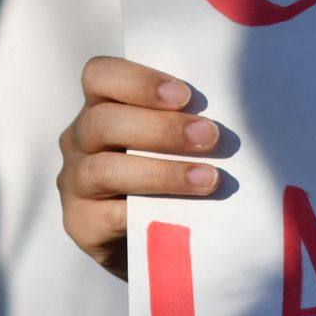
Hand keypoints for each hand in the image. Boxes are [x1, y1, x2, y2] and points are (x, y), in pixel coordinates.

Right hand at [57, 55, 227, 278]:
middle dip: (161, 129)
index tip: (185, 95)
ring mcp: (75, 182)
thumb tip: (240, 111)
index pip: (100, 75)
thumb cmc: (169, 172)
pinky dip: (149, 210)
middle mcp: (80, 139)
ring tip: (208, 178)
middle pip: (103, 121)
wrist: (151, 240)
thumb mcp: (172, 140)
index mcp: (100, 105)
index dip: (138, 81)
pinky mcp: (80, 224)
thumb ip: (186, 119)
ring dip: (161, 172)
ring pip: (104, 169)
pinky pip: (109, 216)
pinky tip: (182, 211)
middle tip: (210, 137)